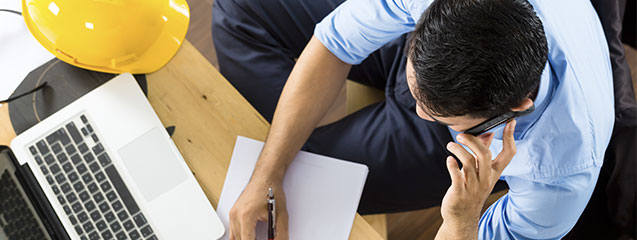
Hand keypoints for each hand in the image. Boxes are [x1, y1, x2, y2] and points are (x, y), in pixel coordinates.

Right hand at [229, 177, 288, 239]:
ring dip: (246, 239)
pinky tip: (251, 236)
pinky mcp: (233, 213)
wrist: (265, 177)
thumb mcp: (281, 215)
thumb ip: (280, 234)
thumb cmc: (272, 191)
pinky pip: (233, 231)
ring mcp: (233, 214)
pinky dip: (241, 236)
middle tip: (265, 238)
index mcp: (247, 216)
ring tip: (258, 237)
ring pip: (235, 238)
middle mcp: (236, 215)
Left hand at [436, 120, 516, 238]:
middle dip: (473, 140)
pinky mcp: (459, 192)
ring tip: (451, 145)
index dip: (510, 137)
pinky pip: (456, 176)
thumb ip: (484, 153)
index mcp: (494, 172)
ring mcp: (473, 186)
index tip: (510, 122)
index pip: (509, 153)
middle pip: (485, 154)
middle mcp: (486, 179)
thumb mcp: (482, 172)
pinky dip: (451, 165)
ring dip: (458, 149)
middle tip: (461, 135)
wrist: (462, 216)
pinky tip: (449, 159)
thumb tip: (488, 133)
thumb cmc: (471, 189)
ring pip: (469, 162)